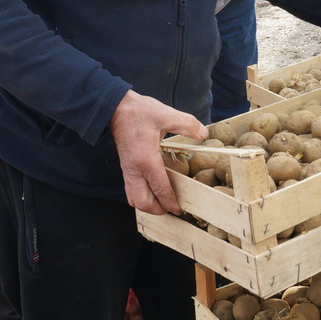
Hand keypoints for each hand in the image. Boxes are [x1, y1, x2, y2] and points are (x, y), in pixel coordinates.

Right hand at [109, 90, 206, 214]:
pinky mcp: (125, 168)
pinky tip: (152, 191)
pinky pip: (131, 191)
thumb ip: (186, 124)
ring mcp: (128, 171)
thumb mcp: (166, 114)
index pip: (160, 189)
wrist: (116, 109)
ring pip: (134, 199)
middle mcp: (135, 170)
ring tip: (163, 203)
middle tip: (172, 208)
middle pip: (143, 202)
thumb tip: (203, 133)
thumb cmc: (139, 112)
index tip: (179, 209)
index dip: (170, 202)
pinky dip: (141, 197)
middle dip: (158, 210)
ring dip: (148, 205)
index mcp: (146, 160)